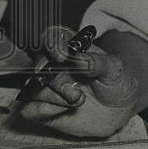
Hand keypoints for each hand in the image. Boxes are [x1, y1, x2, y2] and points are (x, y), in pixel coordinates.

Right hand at [10, 25, 140, 137]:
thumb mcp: (113, 69)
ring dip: (56, 98)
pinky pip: (29, 109)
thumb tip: (77, 58)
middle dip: (58, 81)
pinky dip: (45, 111)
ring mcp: (44, 85)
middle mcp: (52, 64)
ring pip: (34, 88)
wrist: (118, 109)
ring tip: (79, 100)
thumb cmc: (115, 82)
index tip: (62, 56)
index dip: (52, 44)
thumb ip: (96, 62)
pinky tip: (64, 111)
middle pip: (39, 65)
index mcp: (69, 46)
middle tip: (77, 93)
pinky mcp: (40, 107)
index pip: (51, 37)